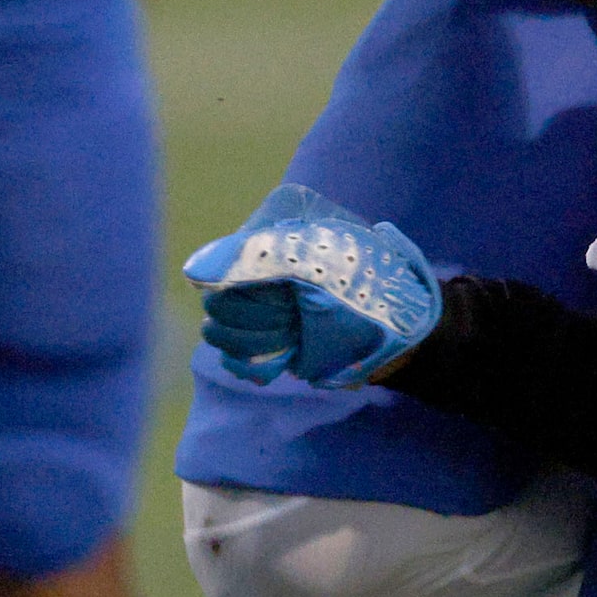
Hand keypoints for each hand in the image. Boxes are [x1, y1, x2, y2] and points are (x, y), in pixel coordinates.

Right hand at [182, 183, 441, 388]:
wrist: (402, 333)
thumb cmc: (369, 285)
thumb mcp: (320, 260)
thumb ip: (257, 256)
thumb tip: (193, 271)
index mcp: (271, 233)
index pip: (221, 265)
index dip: (246, 287)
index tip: (283, 295)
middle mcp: (258, 265)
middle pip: (216, 302)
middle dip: (256, 316)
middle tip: (296, 316)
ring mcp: (260, 305)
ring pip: (219, 331)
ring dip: (259, 340)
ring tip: (298, 332)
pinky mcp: (266, 341)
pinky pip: (233, 358)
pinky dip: (257, 363)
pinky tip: (288, 352)